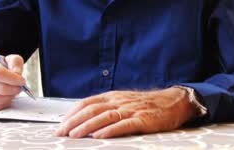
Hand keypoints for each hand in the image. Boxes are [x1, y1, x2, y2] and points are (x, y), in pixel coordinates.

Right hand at [0, 54, 24, 110]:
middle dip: (13, 90)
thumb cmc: (1, 69)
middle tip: (19, 88)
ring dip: (9, 98)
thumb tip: (17, 74)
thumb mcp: (10, 61)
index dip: (13, 79)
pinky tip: (5, 98)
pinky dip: (3, 104)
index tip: (22, 81)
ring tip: (12, 93)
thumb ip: (15, 62)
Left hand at [55, 87, 197, 138]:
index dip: (72, 113)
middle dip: (74, 121)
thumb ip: (106, 108)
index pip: (87, 103)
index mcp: (112, 96)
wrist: (173, 101)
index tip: (60, 124)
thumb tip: (85, 119)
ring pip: (104, 116)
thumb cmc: (146, 104)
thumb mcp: (123, 101)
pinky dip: (110, 130)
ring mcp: (131, 110)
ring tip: (74, 135)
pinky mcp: (142, 119)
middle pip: (92, 109)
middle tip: (62, 132)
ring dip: (87, 126)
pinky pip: (124, 125)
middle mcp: (119, 101)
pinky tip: (99, 135)